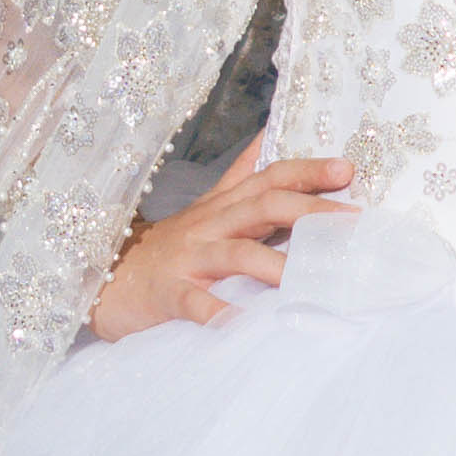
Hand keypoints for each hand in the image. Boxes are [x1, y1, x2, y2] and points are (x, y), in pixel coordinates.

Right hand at [89, 136, 355, 340]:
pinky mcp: (169, 294)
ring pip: (235, 253)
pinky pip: (194, 302)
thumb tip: (273, 132)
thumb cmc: (171, 247)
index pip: (270, 177)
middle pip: (261, 206)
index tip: (348, 170)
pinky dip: (216, 312)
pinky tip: (239, 323)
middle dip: (307, 210)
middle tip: (350, 221)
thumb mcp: (208, 205)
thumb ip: (243, 174)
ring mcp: (188, 259)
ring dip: (273, 264)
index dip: (308, 171)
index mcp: (224, 205)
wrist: (106, 279)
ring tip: (308, 279)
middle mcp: (210, 226)